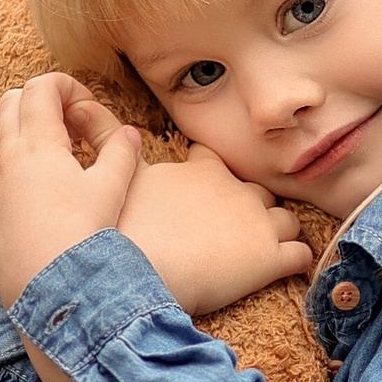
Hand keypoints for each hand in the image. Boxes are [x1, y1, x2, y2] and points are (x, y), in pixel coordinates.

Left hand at [0, 74, 144, 310]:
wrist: (53, 296)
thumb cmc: (86, 240)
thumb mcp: (112, 191)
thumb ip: (120, 154)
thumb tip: (129, 133)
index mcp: (37, 145)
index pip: (40, 87)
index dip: (64, 84)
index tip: (84, 103)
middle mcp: (7, 163)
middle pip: (9, 104)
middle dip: (38, 102)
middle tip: (70, 123)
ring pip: (4, 148)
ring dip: (31, 145)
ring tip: (65, 169)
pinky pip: (0, 187)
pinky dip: (21, 181)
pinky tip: (49, 209)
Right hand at [117, 147, 311, 315]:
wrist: (142, 276)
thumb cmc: (124, 231)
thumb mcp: (114, 176)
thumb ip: (106, 141)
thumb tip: (80, 106)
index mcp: (204, 169)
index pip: (219, 163)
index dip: (214, 178)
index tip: (206, 195)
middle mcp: (237, 189)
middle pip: (257, 192)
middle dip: (250, 209)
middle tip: (233, 231)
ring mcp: (258, 223)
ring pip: (285, 220)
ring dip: (277, 233)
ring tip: (262, 250)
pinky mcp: (271, 259)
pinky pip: (300, 255)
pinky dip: (298, 262)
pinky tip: (287, 270)